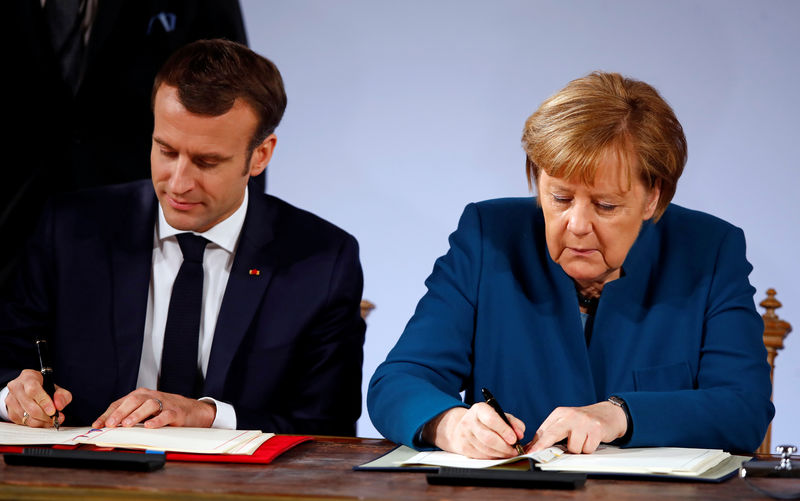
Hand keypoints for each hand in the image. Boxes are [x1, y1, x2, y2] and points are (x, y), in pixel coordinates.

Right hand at [6, 369, 69, 426]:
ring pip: (26, 417)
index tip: (53, 411)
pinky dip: (35, 424)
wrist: (27, 388)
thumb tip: (59, 406)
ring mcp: (11, 400)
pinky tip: (42, 421)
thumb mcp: (56, 387)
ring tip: (50, 420)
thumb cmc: (43, 387)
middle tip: (55, 418)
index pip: (33, 390)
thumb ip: (62, 395)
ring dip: (41, 422)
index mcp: (28, 377)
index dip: (44, 402)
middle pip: (30, 407)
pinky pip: (23, 422)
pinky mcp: (10, 411)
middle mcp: (16, 387)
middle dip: (45, 416)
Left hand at [92, 388, 215, 428]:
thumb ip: (130, 416)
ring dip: (136, 415)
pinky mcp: (176, 412)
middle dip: (120, 412)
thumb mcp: (146, 411)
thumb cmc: (166, 410)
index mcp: (141, 396)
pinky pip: (166, 415)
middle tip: (111, 424)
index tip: (97, 425)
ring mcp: (165, 403)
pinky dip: (157, 420)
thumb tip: (108, 428)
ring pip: (149, 405)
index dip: (108, 414)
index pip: (120, 403)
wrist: (194, 410)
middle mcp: (151, 397)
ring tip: (127, 424)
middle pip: (133, 400)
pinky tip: (150, 426)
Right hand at [422, 403, 525, 458]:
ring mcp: (465, 435)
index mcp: (479, 409)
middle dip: (505, 447)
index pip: (491, 420)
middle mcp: (469, 421)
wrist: (462, 427)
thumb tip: (520, 433)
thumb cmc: (485, 421)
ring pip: (486, 449)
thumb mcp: (499, 415)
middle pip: (489, 438)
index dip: (504, 431)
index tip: (514, 439)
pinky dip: (493, 457)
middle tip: (515, 450)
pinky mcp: (464, 448)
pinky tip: (499, 454)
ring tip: (509, 453)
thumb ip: (513, 422)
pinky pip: (482, 456)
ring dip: (501, 454)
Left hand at [529, 401, 626, 453]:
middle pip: (552, 434)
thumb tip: (533, 446)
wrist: (609, 413)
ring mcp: (583, 422)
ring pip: (572, 447)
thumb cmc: (585, 421)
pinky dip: (588, 449)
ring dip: (577, 449)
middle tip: (535, 454)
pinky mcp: (596, 429)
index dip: (535, 443)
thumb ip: (551, 432)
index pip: (544, 430)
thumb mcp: (566, 421)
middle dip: (543, 446)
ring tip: (582, 440)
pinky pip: (587, 449)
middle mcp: (570, 415)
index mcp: (560, 413)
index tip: (528, 452)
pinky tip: (591, 440)